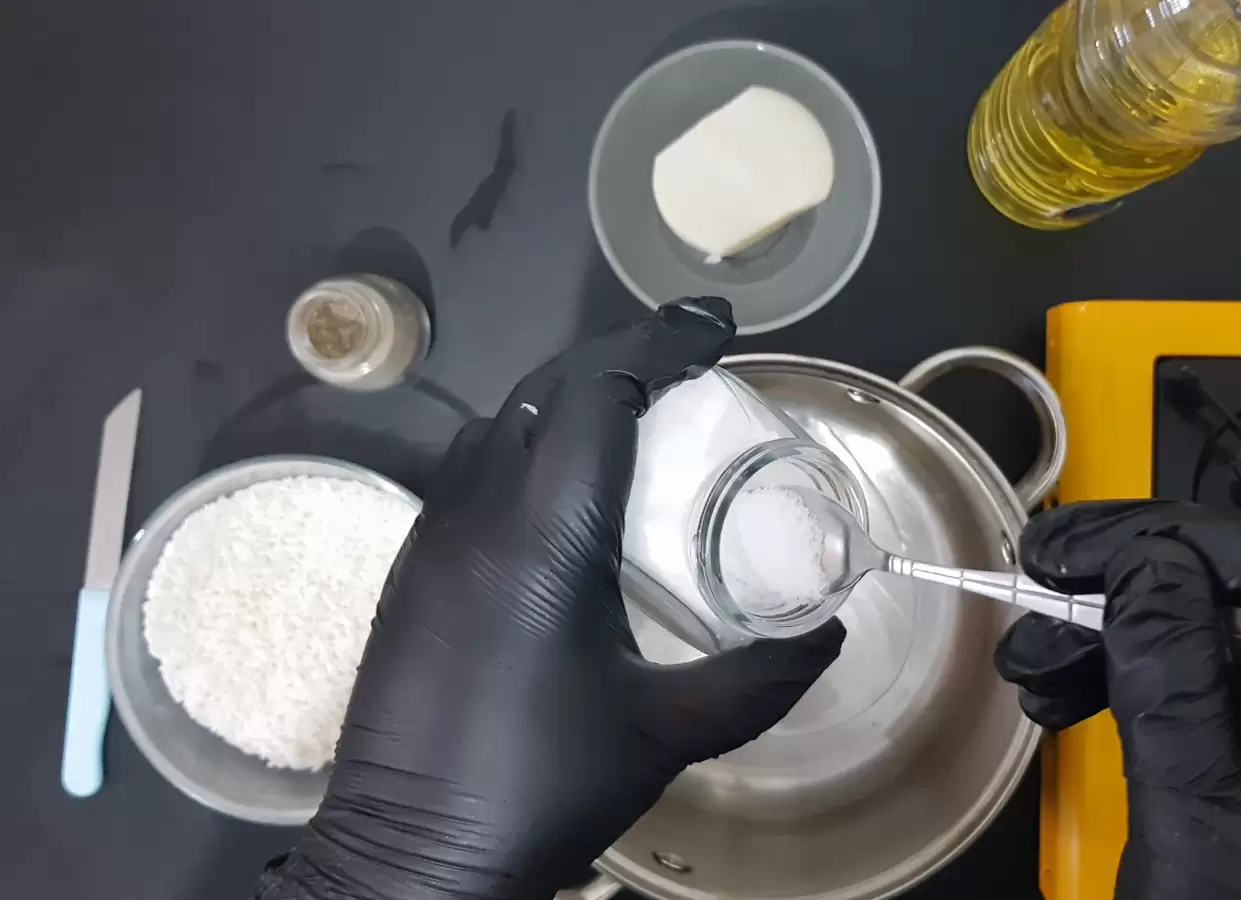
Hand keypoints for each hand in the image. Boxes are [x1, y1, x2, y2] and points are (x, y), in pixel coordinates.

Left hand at [261, 298, 844, 899]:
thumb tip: (831, 633)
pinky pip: (474, 473)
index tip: (717, 328)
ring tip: (638, 414)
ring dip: (571, 400)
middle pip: (547, 392)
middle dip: (621, 359)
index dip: (660, 345)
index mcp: (541, 535)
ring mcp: (431, 540)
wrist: (409, 859)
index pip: (599, 392)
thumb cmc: (541, 787)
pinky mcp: (411, 573)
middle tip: (690, 362)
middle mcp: (476, 514)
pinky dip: (532, 448)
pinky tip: (569, 492)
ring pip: (503, 427)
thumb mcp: (667, 731)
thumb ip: (759, 677)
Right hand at [995, 501, 1240, 899]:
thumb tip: (1141, 564)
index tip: (1061, 546)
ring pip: (1220, 652)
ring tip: (1036, 676)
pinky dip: (1141, 696)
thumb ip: (1170, 680)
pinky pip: (1219, 706)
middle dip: (1123, 601)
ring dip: (1118, 647)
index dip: (1155, 543)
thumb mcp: (1197, 823)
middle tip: (1033, 607)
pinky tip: (1075, 707)